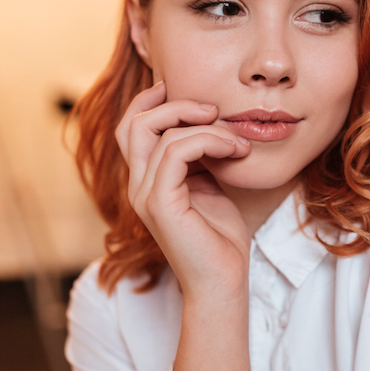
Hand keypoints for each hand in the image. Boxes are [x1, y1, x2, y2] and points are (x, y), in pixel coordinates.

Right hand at [116, 81, 252, 300]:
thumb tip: (211, 122)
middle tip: (214, 108)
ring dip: (207, 127)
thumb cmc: (220, 239)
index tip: (183, 88)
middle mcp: (138, 186)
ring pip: (161, 134)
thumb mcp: (210, 185)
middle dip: (173, 104)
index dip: (150, 101)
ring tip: (237, 142)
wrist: (223, 282)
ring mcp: (145, 195)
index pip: (132, 128)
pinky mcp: (160, 204)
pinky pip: (176, 151)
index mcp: (146, 180)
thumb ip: (200, 157)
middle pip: (134, 124)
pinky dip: (208, 141)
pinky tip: (233, 150)